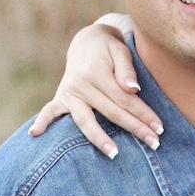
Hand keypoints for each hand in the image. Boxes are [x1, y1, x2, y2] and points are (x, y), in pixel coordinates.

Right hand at [27, 20, 163, 157]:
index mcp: (97, 73)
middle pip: (111, 112)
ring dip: (98, 138)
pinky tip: (34, 135)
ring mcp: (69, 92)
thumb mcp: (120, 50)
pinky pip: (50, 111)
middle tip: (155, 144)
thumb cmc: (109, 49)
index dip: (143, 114)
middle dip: (135, 128)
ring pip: (85, 120)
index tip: (160, 129)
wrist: (88, 41)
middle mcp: (81, 84)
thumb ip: (127, 69)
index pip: (124, 99)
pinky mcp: (61, 97)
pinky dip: (42, 122)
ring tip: (114, 154)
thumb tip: (133, 89)